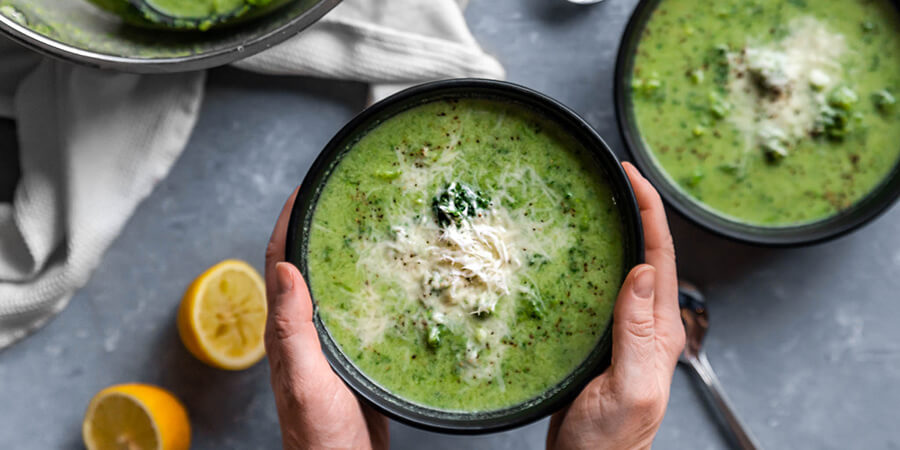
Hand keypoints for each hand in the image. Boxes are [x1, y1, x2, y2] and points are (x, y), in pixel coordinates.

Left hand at [264, 187, 388, 449]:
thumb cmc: (321, 435)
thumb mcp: (306, 380)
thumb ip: (292, 329)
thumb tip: (285, 267)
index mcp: (284, 331)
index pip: (278, 262)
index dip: (287, 223)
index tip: (304, 189)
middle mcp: (302, 331)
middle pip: (306, 266)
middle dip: (318, 228)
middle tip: (343, 197)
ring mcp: (328, 343)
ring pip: (334, 285)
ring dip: (345, 252)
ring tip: (372, 224)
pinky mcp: (353, 356)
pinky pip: (358, 309)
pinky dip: (370, 284)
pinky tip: (394, 278)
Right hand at [546, 162, 684, 449]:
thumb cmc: (610, 440)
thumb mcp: (629, 387)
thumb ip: (637, 333)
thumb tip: (642, 273)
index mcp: (659, 331)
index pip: (660, 258)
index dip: (650, 213)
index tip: (632, 176)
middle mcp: (645, 326)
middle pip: (646, 255)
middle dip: (636, 210)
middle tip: (614, 174)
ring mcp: (622, 333)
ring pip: (623, 269)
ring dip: (616, 231)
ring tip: (597, 200)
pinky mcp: (598, 341)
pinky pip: (598, 291)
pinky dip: (591, 262)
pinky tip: (573, 253)